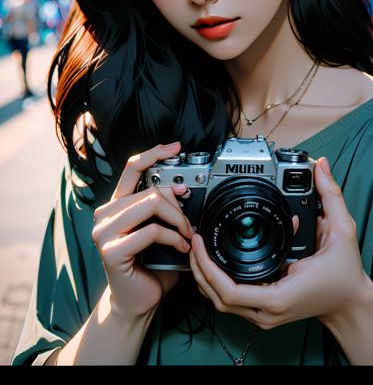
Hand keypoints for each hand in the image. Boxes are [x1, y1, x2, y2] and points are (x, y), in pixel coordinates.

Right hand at [92, 141, 192, 319]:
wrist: (137, 302)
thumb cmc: (149, 266)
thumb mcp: (157, 229)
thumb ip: (162, 207)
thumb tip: (182, 188)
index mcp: (116, 205)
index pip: (132, 168)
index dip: (154, 153)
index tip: (175, 147)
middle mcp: (105, 214)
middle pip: (152, 189)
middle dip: (178, 205)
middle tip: (189, 223)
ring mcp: (105, 232)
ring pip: (153, 205)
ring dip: (178, 221)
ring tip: (186, 235)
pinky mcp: (112, 250)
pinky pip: (152, 231)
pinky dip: (173, 239)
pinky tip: (180, 248)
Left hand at [189, 157, 372, 329]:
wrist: (351, 304)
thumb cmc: (346, 274)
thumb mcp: (343, 231)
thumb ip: (331, 195)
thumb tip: (321, 167)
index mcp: (280, 294)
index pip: (229, 291)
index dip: (207, 267)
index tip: (200, 242)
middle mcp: (268, 310)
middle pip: (216, 298)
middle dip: (199, 270)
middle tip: (193, 241)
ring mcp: (265, 316)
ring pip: (221, 303)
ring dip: (205, 279)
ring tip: (198, 250)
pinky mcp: (265, 313)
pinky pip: (232, 302)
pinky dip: (218, 284)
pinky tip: (215, 264)